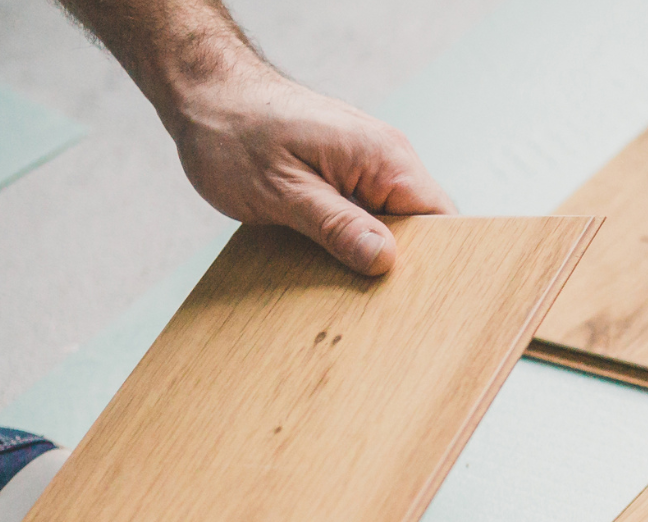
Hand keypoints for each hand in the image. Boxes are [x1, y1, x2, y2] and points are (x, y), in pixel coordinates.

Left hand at [169, 66, 455, 274]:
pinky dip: (356, 240)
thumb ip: (336, 226)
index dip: (434, 263)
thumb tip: (385, 260)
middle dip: (402, 266)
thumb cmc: (233, 133)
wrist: (205, 91)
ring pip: (395, 225)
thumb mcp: (281, 191)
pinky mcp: (349, 172)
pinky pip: (370, 214)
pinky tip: (332, 262)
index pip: (441, 219)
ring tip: (349, 288)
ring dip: (374, 254)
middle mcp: (387, 156)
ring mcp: (369, 163)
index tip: (410, 300)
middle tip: (371, 303)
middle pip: (423, 227)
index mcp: (383, 157)